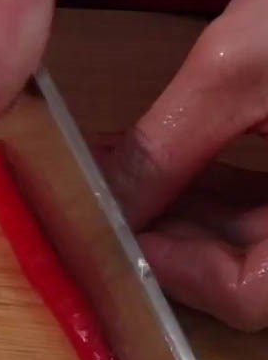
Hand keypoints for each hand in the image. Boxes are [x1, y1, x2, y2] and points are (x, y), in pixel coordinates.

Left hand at [103, 0, 267, 330]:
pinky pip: (267, 210)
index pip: (251, 294)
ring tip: (127, 178)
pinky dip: (217, 193)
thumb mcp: (239, 64)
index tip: (121, 234)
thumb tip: (108, 203)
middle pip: (246, 274)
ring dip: (185, 217)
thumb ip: (165, 145)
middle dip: (169, 239)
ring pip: (253, 244)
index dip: (177, 274)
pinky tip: (173, 166)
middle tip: (112, 204)